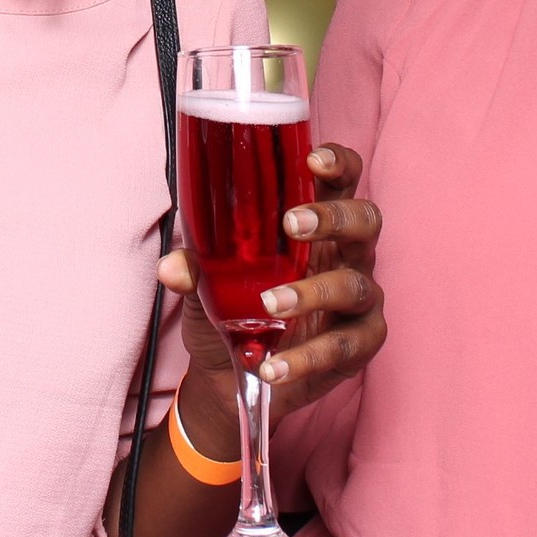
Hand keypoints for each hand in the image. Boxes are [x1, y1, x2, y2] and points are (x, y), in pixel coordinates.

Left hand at [158, 141, 385, 450]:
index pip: (342, 182)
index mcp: (316, 227)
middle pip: (365, 221)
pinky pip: (344, 346)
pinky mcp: (360, 345)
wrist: (230, 377)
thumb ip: (194, 268)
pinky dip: (306, 357)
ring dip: (311, 293)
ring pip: (354, 285)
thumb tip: (172, 266)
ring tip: (269, 305)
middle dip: (333, 217)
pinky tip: (271, 366)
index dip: (338, 164)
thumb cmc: (232, 312)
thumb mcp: (204, 286)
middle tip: (291, 223)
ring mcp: (358, 301)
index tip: (314, 160)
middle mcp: (346, 256)